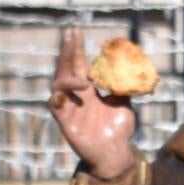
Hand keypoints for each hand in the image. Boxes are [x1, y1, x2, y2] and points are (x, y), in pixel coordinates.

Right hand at [49, 29, 140, 183]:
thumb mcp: (124, 102)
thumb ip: (121, 85)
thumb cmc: (119, 130)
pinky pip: (55, 104)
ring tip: (82, 79)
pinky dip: (60, 96)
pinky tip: (69, 92)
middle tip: (70, 34)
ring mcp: (69, 107)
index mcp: (88, 89)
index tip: (77, 31)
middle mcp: (76, 95)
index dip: (76, 47)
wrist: (115, 153)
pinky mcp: (65, 121)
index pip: (78, 63)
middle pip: (66, 67)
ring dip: (67, 76)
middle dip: (68, 50)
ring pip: (58, 83)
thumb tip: (128, 66)